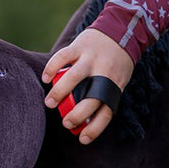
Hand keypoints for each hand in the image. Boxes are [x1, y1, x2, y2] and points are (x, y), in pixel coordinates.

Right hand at [42, 27, 134, 143]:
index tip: (82, 139)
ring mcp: (92, 58)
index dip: (95, 129)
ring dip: (60, 92)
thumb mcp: (118, 79)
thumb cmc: (117, 62)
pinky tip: (46, 78)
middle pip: (91, 98)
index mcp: (115, 84)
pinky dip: (52, 68)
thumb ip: (105, 96)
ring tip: (49, 103)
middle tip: (66, 122)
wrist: (122, 28)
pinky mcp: (80, 45)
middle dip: (77, 115)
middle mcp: (105, 72)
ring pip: (74, 77)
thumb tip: (87, 122)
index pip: (107, 111)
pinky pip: (63, 56)